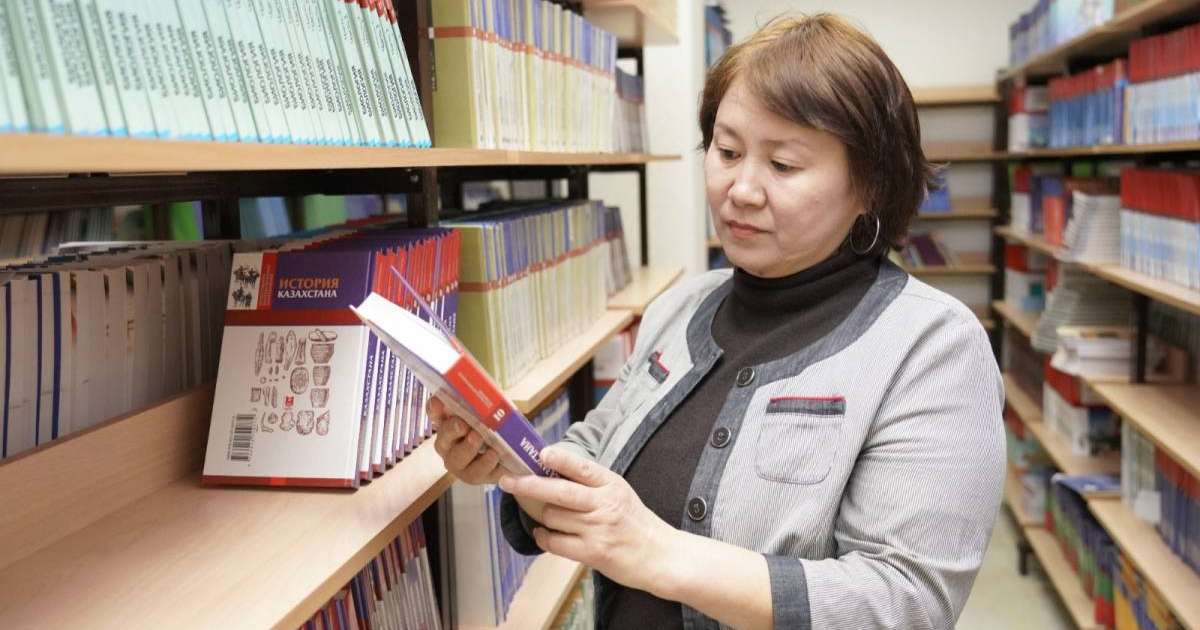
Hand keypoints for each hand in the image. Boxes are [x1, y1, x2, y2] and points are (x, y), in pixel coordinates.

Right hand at [428, 396, 503, 484]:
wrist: (512, 452)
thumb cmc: (494, 427)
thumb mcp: (490, 411)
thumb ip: (483, 402)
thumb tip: (483, 390)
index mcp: (448, 425)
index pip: (435, 414)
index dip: (435, 408)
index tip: (439, 401)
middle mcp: (449, 446)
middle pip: (442, 440)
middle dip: (451, 430)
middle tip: (463, 424)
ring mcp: (461, 464)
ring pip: (458, 460)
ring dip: (469, 449)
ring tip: (482, 440)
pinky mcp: (478, 476)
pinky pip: (480, 473)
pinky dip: (489, 465)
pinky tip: (496, 455)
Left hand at [498, 446, 681, 596]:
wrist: (659, 555)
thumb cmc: (635, 522)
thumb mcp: (619, 492)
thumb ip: (592, 483)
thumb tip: (553, 470)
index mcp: (611, 484)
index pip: (582, 467)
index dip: (560, 459)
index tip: (541, 453)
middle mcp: (604, 504)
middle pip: (558, 492)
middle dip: (528, 485)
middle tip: (507, 481)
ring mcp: (598, 529)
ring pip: (553, 517)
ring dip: (541, 516)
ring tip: (542, 515)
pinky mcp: (593, 552)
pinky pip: (556, 542)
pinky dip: (544, 537)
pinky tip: (542, 534)